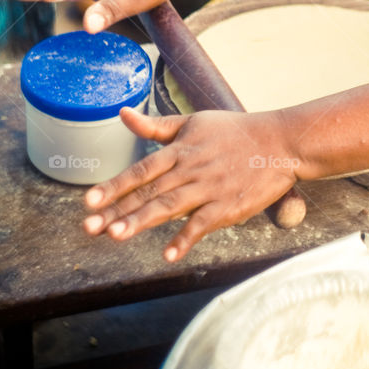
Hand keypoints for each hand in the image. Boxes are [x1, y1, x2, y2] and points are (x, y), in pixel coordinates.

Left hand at [83, 107, 300, 259]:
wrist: (280, 141)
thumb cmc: (235, 131)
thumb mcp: (194, 122)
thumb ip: (156, 125)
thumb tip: (122, 114)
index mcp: (180, 150)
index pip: (141, 170)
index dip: (114, 185)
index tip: (88, 201)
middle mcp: (190, 169)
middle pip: (149, 192)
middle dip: (117, 210)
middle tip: (90, 227)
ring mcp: (209, 188)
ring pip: (170, 207)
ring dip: (142, 221)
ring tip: (116, 236)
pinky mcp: (228, 205)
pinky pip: (203, 223)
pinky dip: (186, 238)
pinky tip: (169, 254)